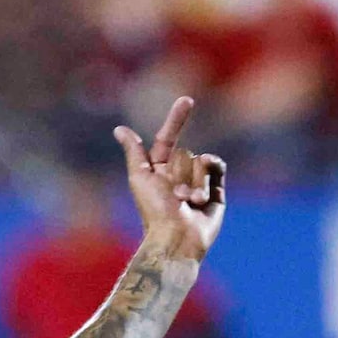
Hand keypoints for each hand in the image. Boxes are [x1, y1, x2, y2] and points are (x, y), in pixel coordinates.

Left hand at [114, 96, 227, 262]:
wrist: (177, 238)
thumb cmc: (154, 211)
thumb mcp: (139, 177)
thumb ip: (134, 152)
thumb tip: (120, 129)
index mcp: (159, 170)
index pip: (168, 138)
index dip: (177, 119)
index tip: (187, 100)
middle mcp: (179, 175)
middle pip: (186, 152)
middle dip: (180, 171)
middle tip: (174, 196)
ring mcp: (199, 183)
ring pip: (202, 160)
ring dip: (193, 181)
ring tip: (188, 203)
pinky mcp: (216, 192)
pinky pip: (216, 167)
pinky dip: (208, 178)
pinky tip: (201, 199)